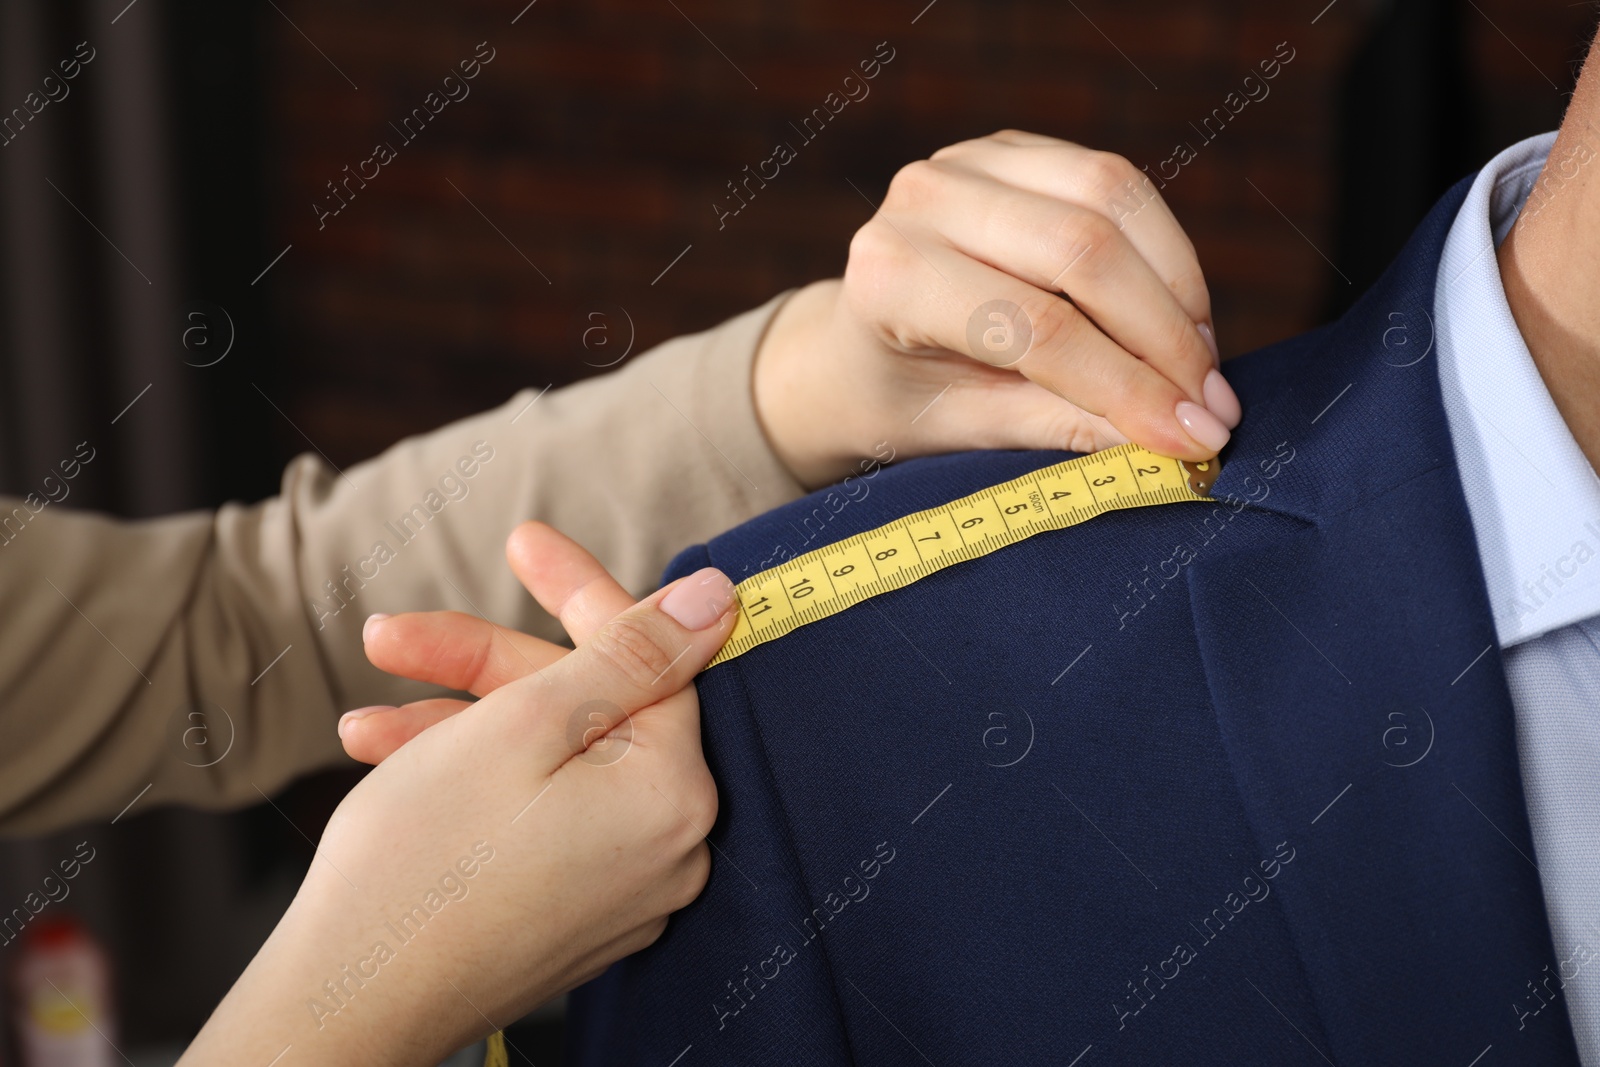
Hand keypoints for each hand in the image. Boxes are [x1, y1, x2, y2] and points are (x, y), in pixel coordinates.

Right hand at [179, 523, 734, 1065]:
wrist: (342, 1007)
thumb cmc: (423, 861)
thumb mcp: (528, 723)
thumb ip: (632, 651)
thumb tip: (720, 598)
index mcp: (674, 795)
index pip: (646, 658)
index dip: (576, 592)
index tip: (523, 540)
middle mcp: (668, 850)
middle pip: (588, 713)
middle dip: (483, 670)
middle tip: (393, 638)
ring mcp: (622, 891)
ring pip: (550, 765)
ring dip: (458, 728)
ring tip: (366, 726)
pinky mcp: (574, 917)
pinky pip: (539, 819)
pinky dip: (473, 785)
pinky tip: (393, 765)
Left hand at [753, 130, 1239, 488]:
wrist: (850, 352)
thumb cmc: (900, 401)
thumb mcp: (967, 433)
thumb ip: (1063, 428)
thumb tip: (1175, 443)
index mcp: (889, 275)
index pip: (1036, 327)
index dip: (1126, 386)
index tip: (1193, 439)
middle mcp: (921, 198)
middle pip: (1082, 250)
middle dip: (1164, 338)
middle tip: (1212, 407)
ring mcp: (968, 159)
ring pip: (1112, 200)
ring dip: (1176, 289)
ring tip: (1202, 365)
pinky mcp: (1015, 149)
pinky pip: (1117, 184)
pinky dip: (1163, 252)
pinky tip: (1183, 317)